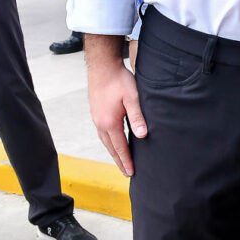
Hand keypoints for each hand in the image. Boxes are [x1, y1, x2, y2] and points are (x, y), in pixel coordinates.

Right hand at [87, 49, 147, 176]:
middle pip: (111, 148)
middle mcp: (100, 123)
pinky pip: (103, 133)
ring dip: (114, 152)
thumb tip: (143, 136)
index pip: (120, 147)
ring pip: (106, 141)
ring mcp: (97, 118)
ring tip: (121, 161)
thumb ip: (137, 117)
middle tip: (127, 173)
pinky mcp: (96, 113)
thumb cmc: (119, 80)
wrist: (102, 66)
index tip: (132, 172)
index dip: (127, 160)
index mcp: (110, 122)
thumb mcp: (132, 97)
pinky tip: (114, 142)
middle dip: (120, 160)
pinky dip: (110, 142)